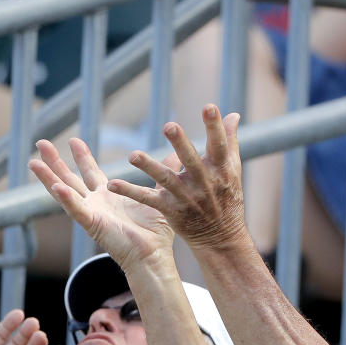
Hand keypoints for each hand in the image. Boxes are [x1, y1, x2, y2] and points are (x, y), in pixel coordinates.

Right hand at [29, 138, 175, 272]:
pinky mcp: (92, 225)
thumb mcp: (159, 194)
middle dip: (55, 161)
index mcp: (109, 196)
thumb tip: (174, 153)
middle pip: (69, 178)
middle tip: (41, 143)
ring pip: (64, 192)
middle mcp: (95, 203)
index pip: (90, 172)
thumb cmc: (156, 232)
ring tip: (33, 162)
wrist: (154, 255)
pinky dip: (65, 199)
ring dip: (49, 177)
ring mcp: (91, 214)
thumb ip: (162, 173)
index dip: (81, 157)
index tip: (73, 140)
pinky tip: (55, 187)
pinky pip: (76, 210)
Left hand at [108, 104, 250, 252]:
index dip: (214, 126)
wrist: (221, 237)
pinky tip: (112, 184)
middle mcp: (203, 182)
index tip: (209, 107)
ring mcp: (186, 196)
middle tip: (169, 125)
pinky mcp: (170, 209)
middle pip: (191, 160)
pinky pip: (148, 199)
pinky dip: (130, 192)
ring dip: (149, 167)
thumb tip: (233, 114)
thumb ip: (230, 140)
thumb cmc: (228, 196)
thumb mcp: (233, 169)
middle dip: (181, 144)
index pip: (219, 144)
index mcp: (220, 169)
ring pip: (165, 179)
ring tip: (132, 155)